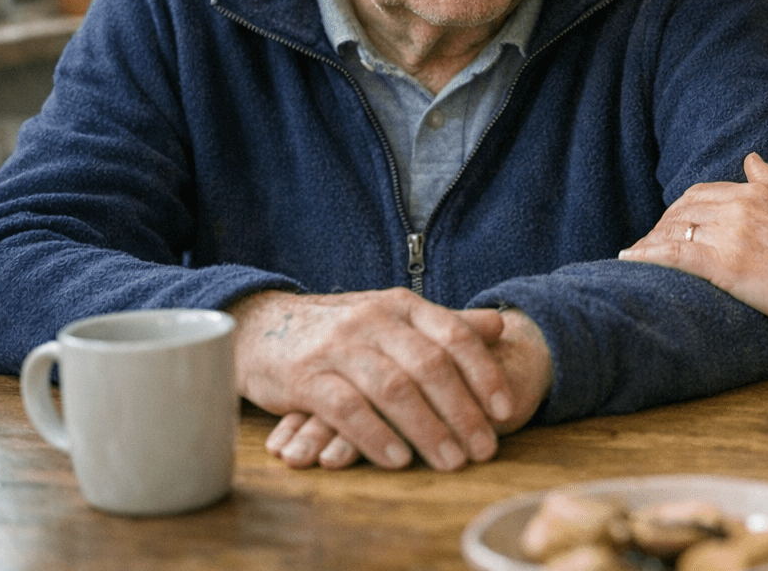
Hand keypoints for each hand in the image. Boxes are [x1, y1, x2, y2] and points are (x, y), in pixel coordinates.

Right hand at [231, 289, 550, 470]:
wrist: (262, 326)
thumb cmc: (342, 331)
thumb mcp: (394, 318)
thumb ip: (445, 324)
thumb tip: (500, 326)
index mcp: (402, 305)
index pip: (454, 335)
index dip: (483, 373)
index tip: (505, 410)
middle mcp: (374, 320)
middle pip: (430, 365)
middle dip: (462, 411)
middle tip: (484, 448)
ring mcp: (338, 347)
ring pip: (393, 388)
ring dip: (427, 429)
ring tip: (451, 461)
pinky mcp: (305, 377)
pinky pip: (346, 408)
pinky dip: (375, 436)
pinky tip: (398, 459)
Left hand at [619, 153, 767, 331]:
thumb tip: (751, 158)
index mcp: (758, 193)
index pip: (704, 193)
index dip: (682, 210)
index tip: (672, 224)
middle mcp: (740, 207)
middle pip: (683, 210)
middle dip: (662, 226)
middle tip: (649, 243)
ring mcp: (731, 235)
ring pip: (674, 230)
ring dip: (650, 241)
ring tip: (635, 256)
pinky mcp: (725, 265)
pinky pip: (674, 255)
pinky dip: (647, 255)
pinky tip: (631, 260)